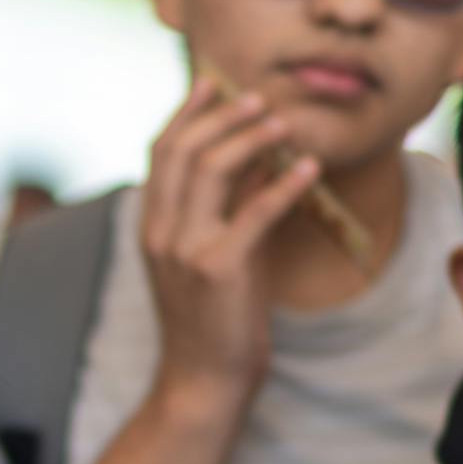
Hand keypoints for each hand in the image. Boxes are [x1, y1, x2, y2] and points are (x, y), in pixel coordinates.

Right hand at [141, 76, 319, 399]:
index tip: (211, 83)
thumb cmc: (213, 321)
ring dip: (250, 137)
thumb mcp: (211, 255)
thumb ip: (223, 208)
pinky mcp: (219, 268)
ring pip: (211, 170)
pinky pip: (255, 211)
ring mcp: (186, 250)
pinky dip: (285, 183)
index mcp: (153, 228)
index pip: (159, 154)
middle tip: (257, 97)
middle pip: (182, 152)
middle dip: (221, 116)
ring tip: (282, 122)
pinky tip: (309, 167)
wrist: (205, 380)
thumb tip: (254, 156)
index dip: (184, 113)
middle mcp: (161, 234)